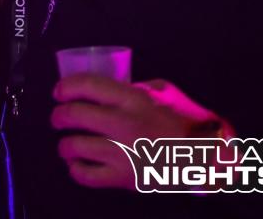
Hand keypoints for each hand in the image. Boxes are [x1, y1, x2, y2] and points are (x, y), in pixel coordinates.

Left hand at [50, 75, 231, 189]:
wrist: (204, 160)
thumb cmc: (182, 124)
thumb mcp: (164, 95)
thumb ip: (137, 88)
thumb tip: (109, 86)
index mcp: (134, 100)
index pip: (88, 85)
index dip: (66, 86)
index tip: (59, 92)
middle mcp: (124, 124)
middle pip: (74, 115)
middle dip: (58, 116)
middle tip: (58, 119)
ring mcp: (122, 153)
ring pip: (74, 146)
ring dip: (64, 145)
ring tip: (66, 145)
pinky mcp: (123, 178)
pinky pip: (86, 175)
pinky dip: (76, 169)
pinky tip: (78, 164)